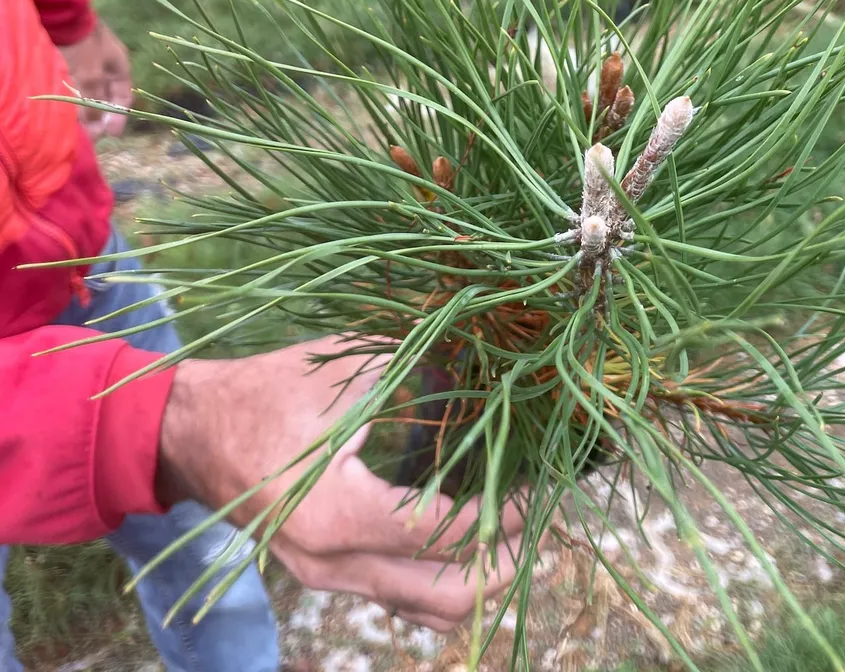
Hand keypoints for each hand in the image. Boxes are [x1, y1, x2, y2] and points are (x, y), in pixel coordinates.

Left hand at [58, 20, 131, 139]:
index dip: (119, 116)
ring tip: (78, 125)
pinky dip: (75, 97)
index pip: (123, 97)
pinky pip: (77, 84)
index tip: (111, 134)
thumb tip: (97, 129)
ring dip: (86, 108)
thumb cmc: (82, 44)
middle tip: (91, 134)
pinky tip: (68, 108)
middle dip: (100, 116)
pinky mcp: (73, 59)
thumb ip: (93, 102)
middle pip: (107, 96)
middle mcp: (107, 65)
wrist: (62, 14)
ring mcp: (90, 61)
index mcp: (120, 66)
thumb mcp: (90, 76)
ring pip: (91, 91)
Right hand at [156, 337, 530, 630]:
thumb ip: (424, 362)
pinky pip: (399, 595)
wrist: (192, 431)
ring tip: (512, 528)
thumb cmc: (269, 392)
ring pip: (425, 606)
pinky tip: (465, 534)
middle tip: (536, 517)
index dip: (505, 512)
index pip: (448, 533)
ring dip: (478, 574)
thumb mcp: (351, 366)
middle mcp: (334, 566)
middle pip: (448, 595)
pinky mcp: (323, 577)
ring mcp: (326, 581)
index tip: (538, 484)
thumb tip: (490, 353)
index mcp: (340, 514)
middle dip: (506, 561)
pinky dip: (442, 575)